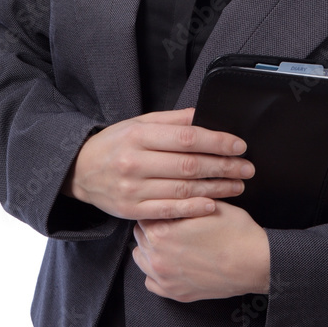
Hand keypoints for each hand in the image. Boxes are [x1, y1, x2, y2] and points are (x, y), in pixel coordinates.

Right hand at [61, 107, 253, 220]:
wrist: (80, 170)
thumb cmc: (116, 143)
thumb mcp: (139, 123)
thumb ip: (173, 120)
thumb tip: (205, 115)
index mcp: (140, 135)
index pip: (187, 138)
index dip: (217, 142)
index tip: (239, 145)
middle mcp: (135, 162)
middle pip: (189, 165)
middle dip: (223, 166)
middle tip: (247, 168)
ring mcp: (133, 189)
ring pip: (183, 189)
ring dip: (216, 188)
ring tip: (238, 185)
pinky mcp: (132, 210)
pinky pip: (169, 210)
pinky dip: (193, 208)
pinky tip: (213, 205)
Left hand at [132, 200, 270, 301]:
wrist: (254, 262)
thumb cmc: (235, 232)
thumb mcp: (208, 204)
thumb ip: (183, 200)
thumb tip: (171, 193)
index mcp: (161, 232)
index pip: (143, 214)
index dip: (157, 206)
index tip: (165, 206)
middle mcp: (157, 258)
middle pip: (139, 236)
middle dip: (151, 226)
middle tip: (170, 221)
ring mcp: (165, 279)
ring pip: (141, 259)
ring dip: (150, 248)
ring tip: (169, 241)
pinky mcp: (176, 294)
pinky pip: (151, 282)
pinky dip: (156, 272)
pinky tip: (170, 262)